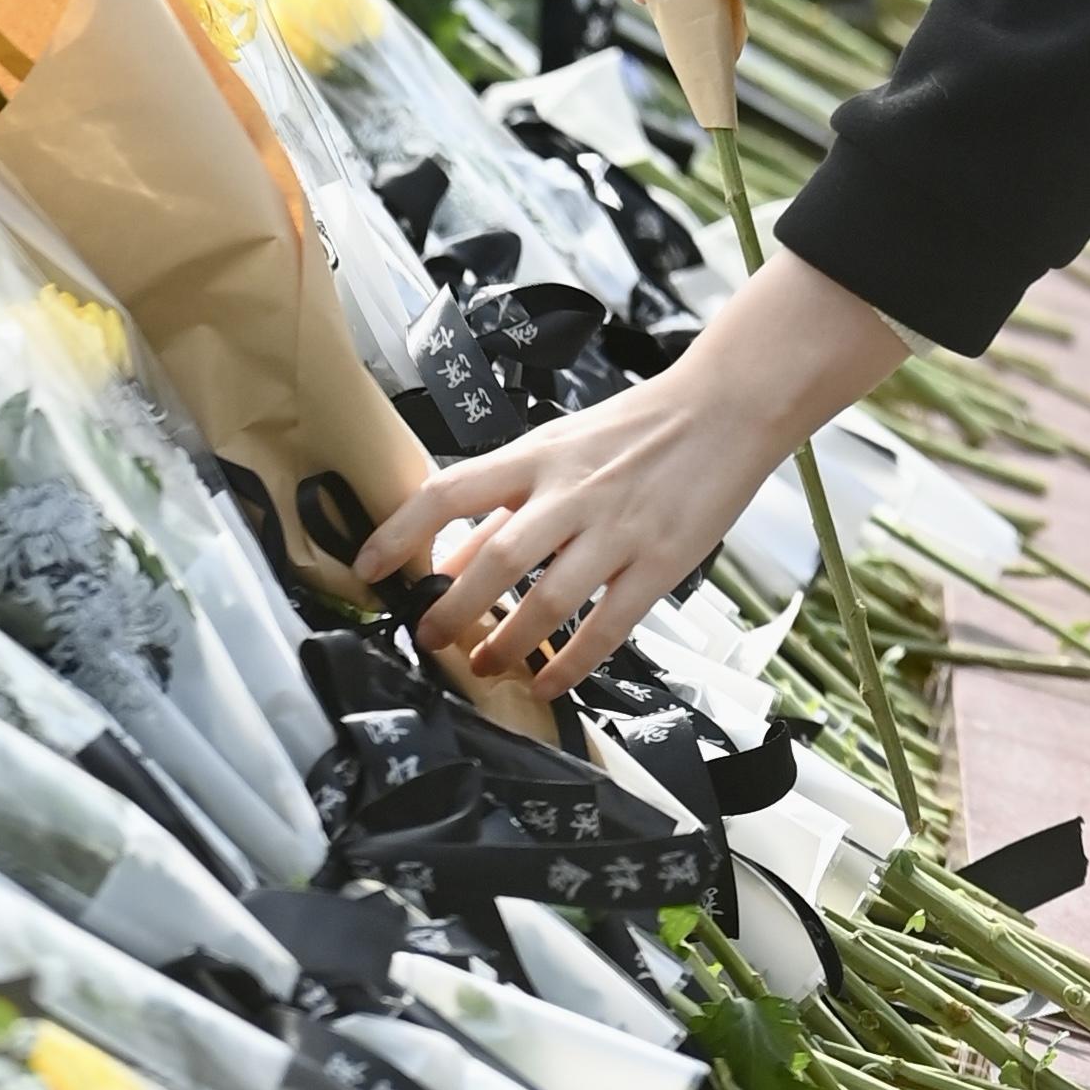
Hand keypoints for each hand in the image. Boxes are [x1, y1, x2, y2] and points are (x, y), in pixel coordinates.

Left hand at [363, 249, 909, 699]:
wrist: (724, 408)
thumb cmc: (634, 429)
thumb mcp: (558, 450)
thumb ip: (502, 503)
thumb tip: (446, 559)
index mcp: (537, 457)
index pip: (452, 490)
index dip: (402, 530)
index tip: (366, 567)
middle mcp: (571, 492)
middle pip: (496, 557)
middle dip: (453, 609)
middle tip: (428, 639)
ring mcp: (617, 529)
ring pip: (548, 599)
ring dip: (507, 643)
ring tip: (483, 667)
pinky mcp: (659, 563)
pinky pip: (607, 625)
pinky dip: (572, 661)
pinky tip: (549, 681)